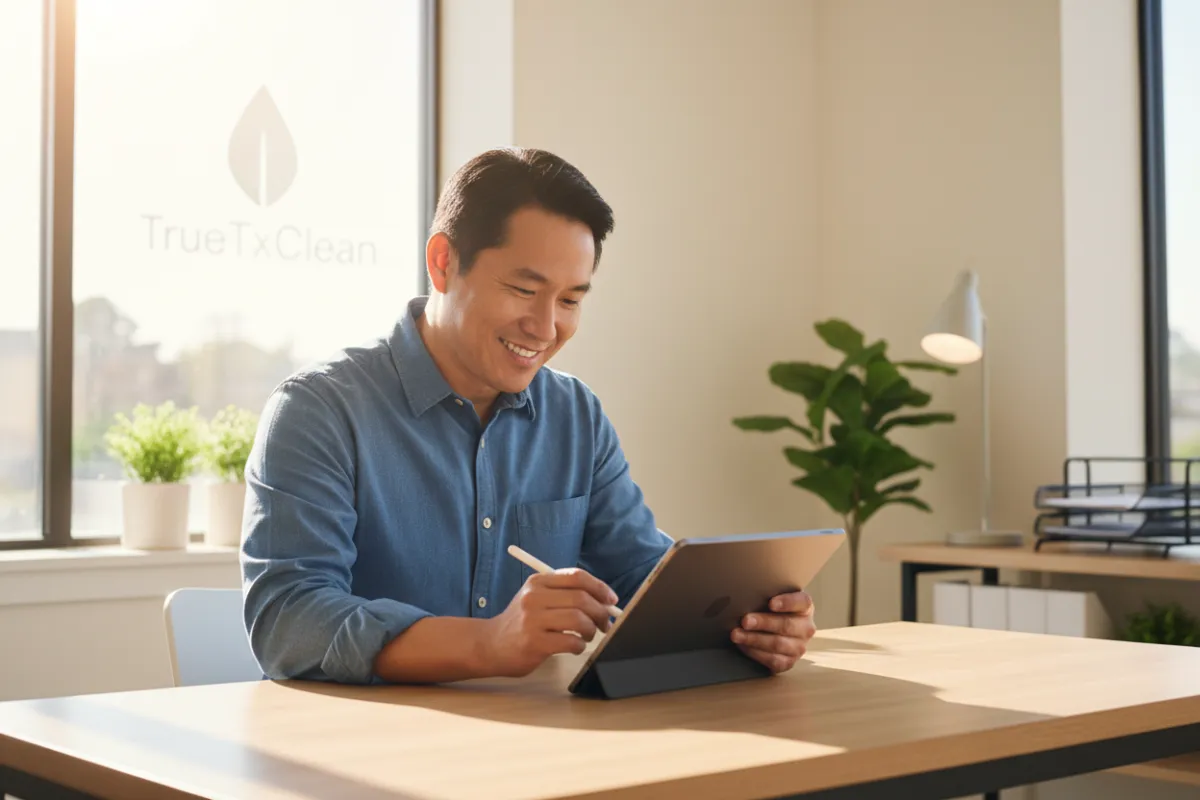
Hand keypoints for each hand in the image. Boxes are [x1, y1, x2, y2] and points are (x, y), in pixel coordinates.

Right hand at [480, 568, 617, 677]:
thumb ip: (565, 594)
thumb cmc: (521, 622)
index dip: (600, 587)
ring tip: (588, 635)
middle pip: (581, 598)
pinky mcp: (535, 643)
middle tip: (605, 623)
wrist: (490, 645)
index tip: (611, 600)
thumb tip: (604, 600)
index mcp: (537, 582)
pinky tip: (575, 647)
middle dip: (601, 612)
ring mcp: (533, 620)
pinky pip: (571, 641)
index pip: (576, 577)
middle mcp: (534, 597)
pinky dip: (580, 645)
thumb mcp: (536, 598)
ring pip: (579, 619)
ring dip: (591, 630)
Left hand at [731, 591, 814, 673]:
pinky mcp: (789, 662)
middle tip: (745, 621)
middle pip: (786, 625)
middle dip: (763, 623)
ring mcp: (799, 647)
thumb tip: (744, 596)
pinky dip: (755, 653)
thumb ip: (765, 596)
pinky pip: (773, 660)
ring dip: (754, 639)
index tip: (771, 603)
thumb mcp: (773, 599)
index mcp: (805, 608)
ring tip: (736, 634)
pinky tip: (743, 646)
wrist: (777, 631)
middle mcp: (806, 628)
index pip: (802, 602)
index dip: (787, 602)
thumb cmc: (772, 611)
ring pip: (778, 644)